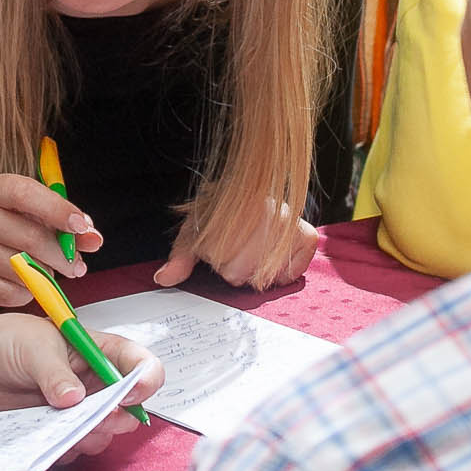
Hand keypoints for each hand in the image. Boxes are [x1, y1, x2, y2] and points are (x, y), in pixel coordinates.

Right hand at [0, 173, 101, 306]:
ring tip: (46, 272)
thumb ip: (69, 225)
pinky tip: (26, 283)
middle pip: (30, 237)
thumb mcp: (40, 216)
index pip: (25, 193)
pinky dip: (27, 292)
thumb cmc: (14, 228)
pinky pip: (10, 291)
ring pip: (23, 268)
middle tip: (76, 265)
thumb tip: (93, 239)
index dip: (57, 210)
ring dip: (45, 275)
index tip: (81, 226)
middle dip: (62, 255)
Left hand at [0, 314, 159, 457]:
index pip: (140, 365)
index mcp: (100, 352)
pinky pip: (72, 449)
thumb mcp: (33, 347)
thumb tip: (73, 399)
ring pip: (102, 434)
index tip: (130, 394)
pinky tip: (45, 438)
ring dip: (91, 436)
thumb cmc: (7, 342)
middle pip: (127, 408)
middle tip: (100, 419)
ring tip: (66, 429)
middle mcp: (95, 384)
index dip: (145, 380)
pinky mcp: (58, 431)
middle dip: (118, 418)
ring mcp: (78, 410)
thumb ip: (55, 373)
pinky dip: (64, 448)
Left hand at [155, 201, 320, 289]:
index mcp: (238, 210)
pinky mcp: (306, 236)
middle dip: (233, 268)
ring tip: (253, 252)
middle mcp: (269, 212)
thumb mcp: (194, 231)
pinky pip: (291, 273)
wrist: (247, 193)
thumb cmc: (218, 215)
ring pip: (263, 277)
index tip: (218, 245)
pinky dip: (281, 274)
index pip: (222, 262)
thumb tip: (164, 278)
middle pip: (241, 273)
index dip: (217, 260)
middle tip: (235, 249)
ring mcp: (290, 223)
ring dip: (255, 273)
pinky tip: (272, 259)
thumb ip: (180, 256)